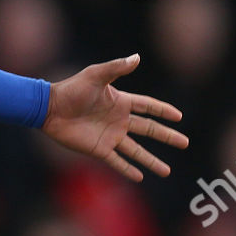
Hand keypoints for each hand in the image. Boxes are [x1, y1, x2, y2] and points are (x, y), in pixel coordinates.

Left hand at [41, 54, 187, 180]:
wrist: (50, 108)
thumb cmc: (71, 89)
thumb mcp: (95, 75)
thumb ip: (116, 68)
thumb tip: (137, 57)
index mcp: (120, 102)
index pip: (148, 107)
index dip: (163, 111)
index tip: (179, 116)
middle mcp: (118, 121)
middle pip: (149, 130)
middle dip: (167, 137)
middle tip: (185, 143)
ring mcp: (109, 136)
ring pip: (136, 151)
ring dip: (151, 161)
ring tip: (167, 171)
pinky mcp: (98, 149)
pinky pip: (117, 162)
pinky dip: (128, 169)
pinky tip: (140, 177)